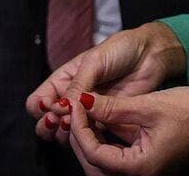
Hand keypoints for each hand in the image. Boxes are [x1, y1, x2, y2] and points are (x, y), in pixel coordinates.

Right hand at [28, 22, 186, 143]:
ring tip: (77, 123)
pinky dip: (86, 138)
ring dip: (66, 134)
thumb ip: (78, 84)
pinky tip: (92, 132)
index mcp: (64, 80)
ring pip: (64, 134)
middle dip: (49, 125)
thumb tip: (61, 106)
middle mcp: (72, 98)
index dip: (41, 108)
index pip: (38, 101)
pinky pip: (89, 137)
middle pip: (46, 122)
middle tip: (64, 119)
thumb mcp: (94, 61)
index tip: (54, 106)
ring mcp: (88, 112)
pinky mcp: (105, 122)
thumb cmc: (121, 50)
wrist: (150, 55)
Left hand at [65, 88, 188, 175]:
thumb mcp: (146, 105)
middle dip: (81, 137)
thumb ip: (112, 107)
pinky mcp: (145, 163)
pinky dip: (103, 141)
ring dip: (90, 140)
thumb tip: (82, 101)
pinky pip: (115, 158)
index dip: (80, 129)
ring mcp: (143, 171)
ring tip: (85, 112)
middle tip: (76, 109)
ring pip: (103, 163)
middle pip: (94, 165)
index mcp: (140, 168)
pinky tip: (99, 119)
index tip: (75, 105)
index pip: (94, 155)